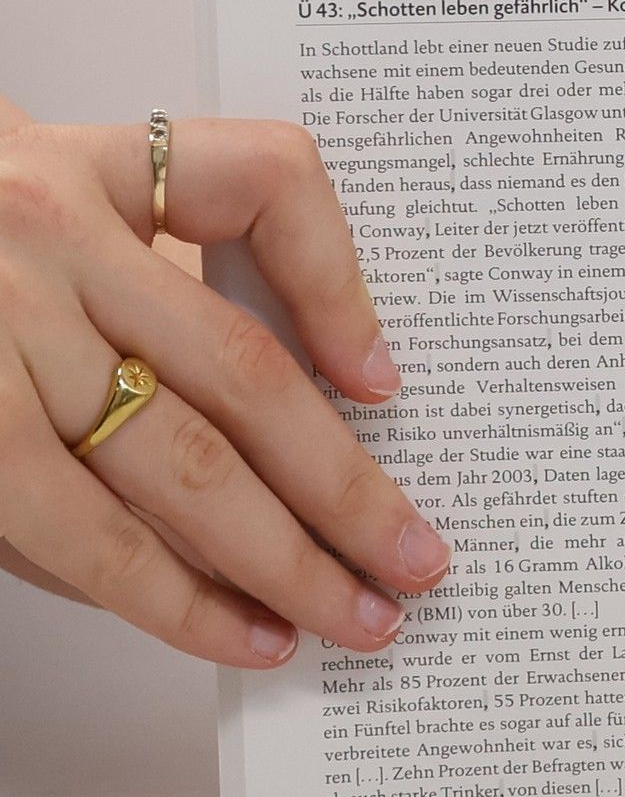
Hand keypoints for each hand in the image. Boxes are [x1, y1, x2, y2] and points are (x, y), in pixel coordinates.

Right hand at [0, 95, 448, 665]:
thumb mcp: (79, 201)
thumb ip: (190, 263)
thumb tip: (348, 380)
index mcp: (94, 169)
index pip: (260, 187)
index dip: (340, 287)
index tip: (389, 386)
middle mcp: (40, 245)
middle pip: (237, 376)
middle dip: (343, 491)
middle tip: (412, 565)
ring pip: (164, 473)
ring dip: (269, 566)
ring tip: (338, 620)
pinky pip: (70, 535)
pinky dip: (158, 593)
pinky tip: (223, 627)